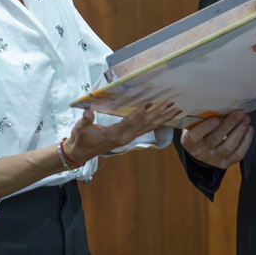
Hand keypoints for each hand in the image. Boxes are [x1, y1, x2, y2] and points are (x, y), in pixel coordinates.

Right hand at [64, 101, 180, 164]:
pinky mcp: (128, 137)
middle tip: (172, 104)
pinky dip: (155, 123)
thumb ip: (85, 121)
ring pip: (148, 127)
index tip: (150, 103)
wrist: (80, 152)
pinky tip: (164, 118)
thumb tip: (88, 113)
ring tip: (175, 110)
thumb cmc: (80, 139)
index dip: (140, 113)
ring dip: (162, 118)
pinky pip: (145, 129)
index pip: (130, 122)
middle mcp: (125, 137)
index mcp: (115, 134)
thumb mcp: (80, 129)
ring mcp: (128, 138)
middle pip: (145, 124)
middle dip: (159, 114)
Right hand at [179, 111, 252, 168]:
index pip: (194, 135)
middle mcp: (200, 152)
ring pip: (228, 147)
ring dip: (239, 131)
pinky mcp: (225, 164)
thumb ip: (202, 116)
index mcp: (189, 141)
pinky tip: (249, 129)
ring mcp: (213, 160)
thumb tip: (221, 103)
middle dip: (229, 125)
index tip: (216, 119)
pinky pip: (238, 154)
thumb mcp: (194, 123)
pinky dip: (246, 141)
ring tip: (246, 119)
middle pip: (215, 139)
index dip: (205, 127)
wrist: (200, 148)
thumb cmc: (198, 129)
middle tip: (239, 113)